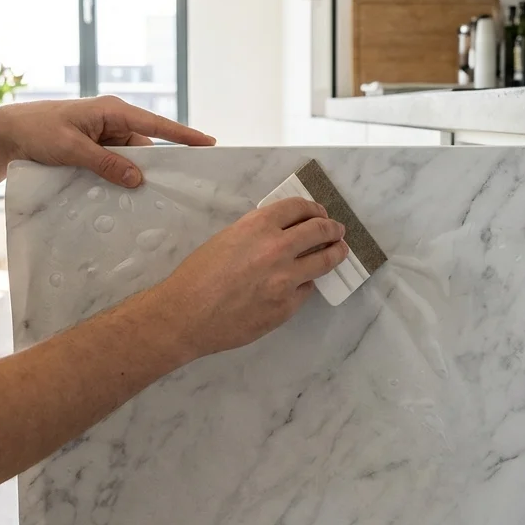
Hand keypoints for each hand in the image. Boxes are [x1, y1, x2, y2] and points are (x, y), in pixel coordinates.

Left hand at [0, 96, 215, 187]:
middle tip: (180, 188)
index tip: (209, 144)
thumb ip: (104, 163)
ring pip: (131, 160)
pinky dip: (120, 179)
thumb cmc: (38, 131)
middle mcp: (113, 122)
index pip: (156, 124)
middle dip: (159, 166)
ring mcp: (105, 136)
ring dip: (135, 177)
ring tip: (149, 200)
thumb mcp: (71, 148)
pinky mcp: (96, 149)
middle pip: (147, 147)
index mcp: (112, 111)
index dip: (184, 135)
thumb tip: (138, 178)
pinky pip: (116, 165)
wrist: (9, 132)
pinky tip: (123, 196)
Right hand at [154, 198, 349, 358]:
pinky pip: (306, 290)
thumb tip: (282, 234)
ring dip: (335, 253)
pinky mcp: (287, 306)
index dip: (314, 209)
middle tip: (337, 231)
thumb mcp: (227, 239)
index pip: (299, 208)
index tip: (320, 213)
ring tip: (339, 251)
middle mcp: (277, 248)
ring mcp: (286, 279)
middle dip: (333, 228)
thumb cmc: (197, 277)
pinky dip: (305, 284)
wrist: (186, 315)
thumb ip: (257, 234)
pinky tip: (300, 284)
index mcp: (258, 225)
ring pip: (324, 261)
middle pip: (320, 230)